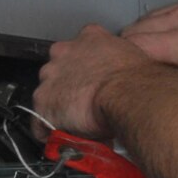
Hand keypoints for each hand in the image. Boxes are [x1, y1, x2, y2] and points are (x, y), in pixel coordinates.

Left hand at [33, 25, 152, 138]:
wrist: (128, 94)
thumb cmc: (137, 80)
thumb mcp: (131, 59)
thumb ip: (118, 62)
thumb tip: (121, 80)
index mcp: (89, 37)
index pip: (79, 50)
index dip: (84, 70)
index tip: (90, 82)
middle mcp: (64, 52)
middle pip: (58, 72)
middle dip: (68, 88)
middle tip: (85, 105)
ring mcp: (51, 76)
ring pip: (48, 96)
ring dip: (59, 110)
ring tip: (77, 126)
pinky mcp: (44, 101)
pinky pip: (40, 122)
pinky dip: (50, 132)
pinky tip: (65, 139)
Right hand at [123, 0, 177, 94]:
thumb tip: (164, 91)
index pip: (136, 45)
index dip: (123, 60)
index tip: (118, 72)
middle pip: (139, 26)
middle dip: (128, 46)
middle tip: (125, 65)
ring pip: (156, 14)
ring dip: (146, 32)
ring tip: (146, 52)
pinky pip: (175, 7)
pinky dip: (166, 20)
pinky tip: (173, 35)